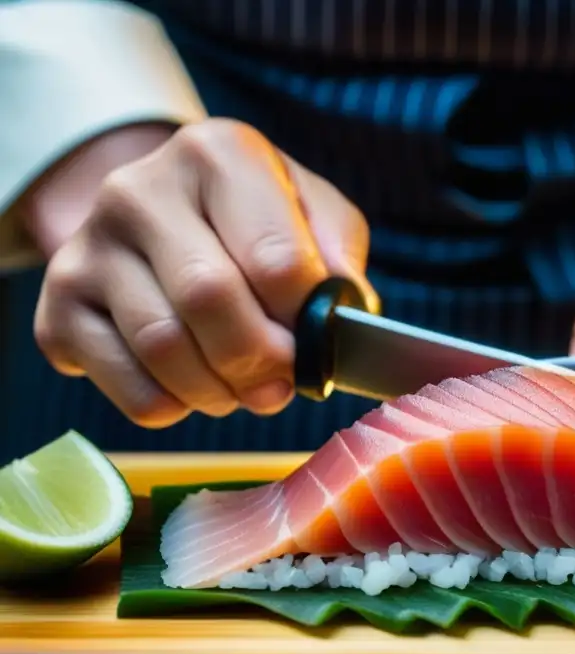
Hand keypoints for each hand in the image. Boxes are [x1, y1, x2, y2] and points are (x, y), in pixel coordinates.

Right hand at [31, 118, 374, 426]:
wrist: (163, 217)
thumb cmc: (256, 220)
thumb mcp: (314, 213)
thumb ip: (338, 256)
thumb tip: (344, 317)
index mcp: (217, 155)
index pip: (273, 258)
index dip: (305, 319)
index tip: (319, 341)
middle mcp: (139, 191)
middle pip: (209, 299)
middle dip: (263, 360)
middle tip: (286, 382)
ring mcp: (88, 248)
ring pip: (164, 348)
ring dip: (222, 390)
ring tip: (248, 388)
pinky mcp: (60, 309)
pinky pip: (132, 388)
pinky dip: (177, 406)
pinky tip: (196, 387)